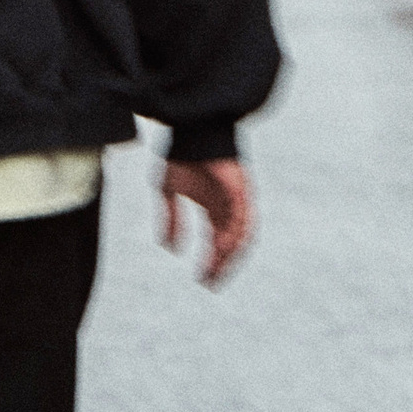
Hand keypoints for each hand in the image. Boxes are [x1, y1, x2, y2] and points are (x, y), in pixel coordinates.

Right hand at [159, 155, 251, 285]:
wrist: (190, 127)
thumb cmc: (180, 154)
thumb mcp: (168, 191)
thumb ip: (170, 219)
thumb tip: (169, 248)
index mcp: (214, 208)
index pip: (217, 243)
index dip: (211, 263)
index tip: (202, 280)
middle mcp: (229, 207)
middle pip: (232, 244)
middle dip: (223, 266)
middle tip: (211, 284)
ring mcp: (238, 199)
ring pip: (241, 235)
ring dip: (232, 255)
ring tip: (218, 270)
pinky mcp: (242, 188)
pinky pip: (244, 216)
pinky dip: (235, 234)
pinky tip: (223, 247)